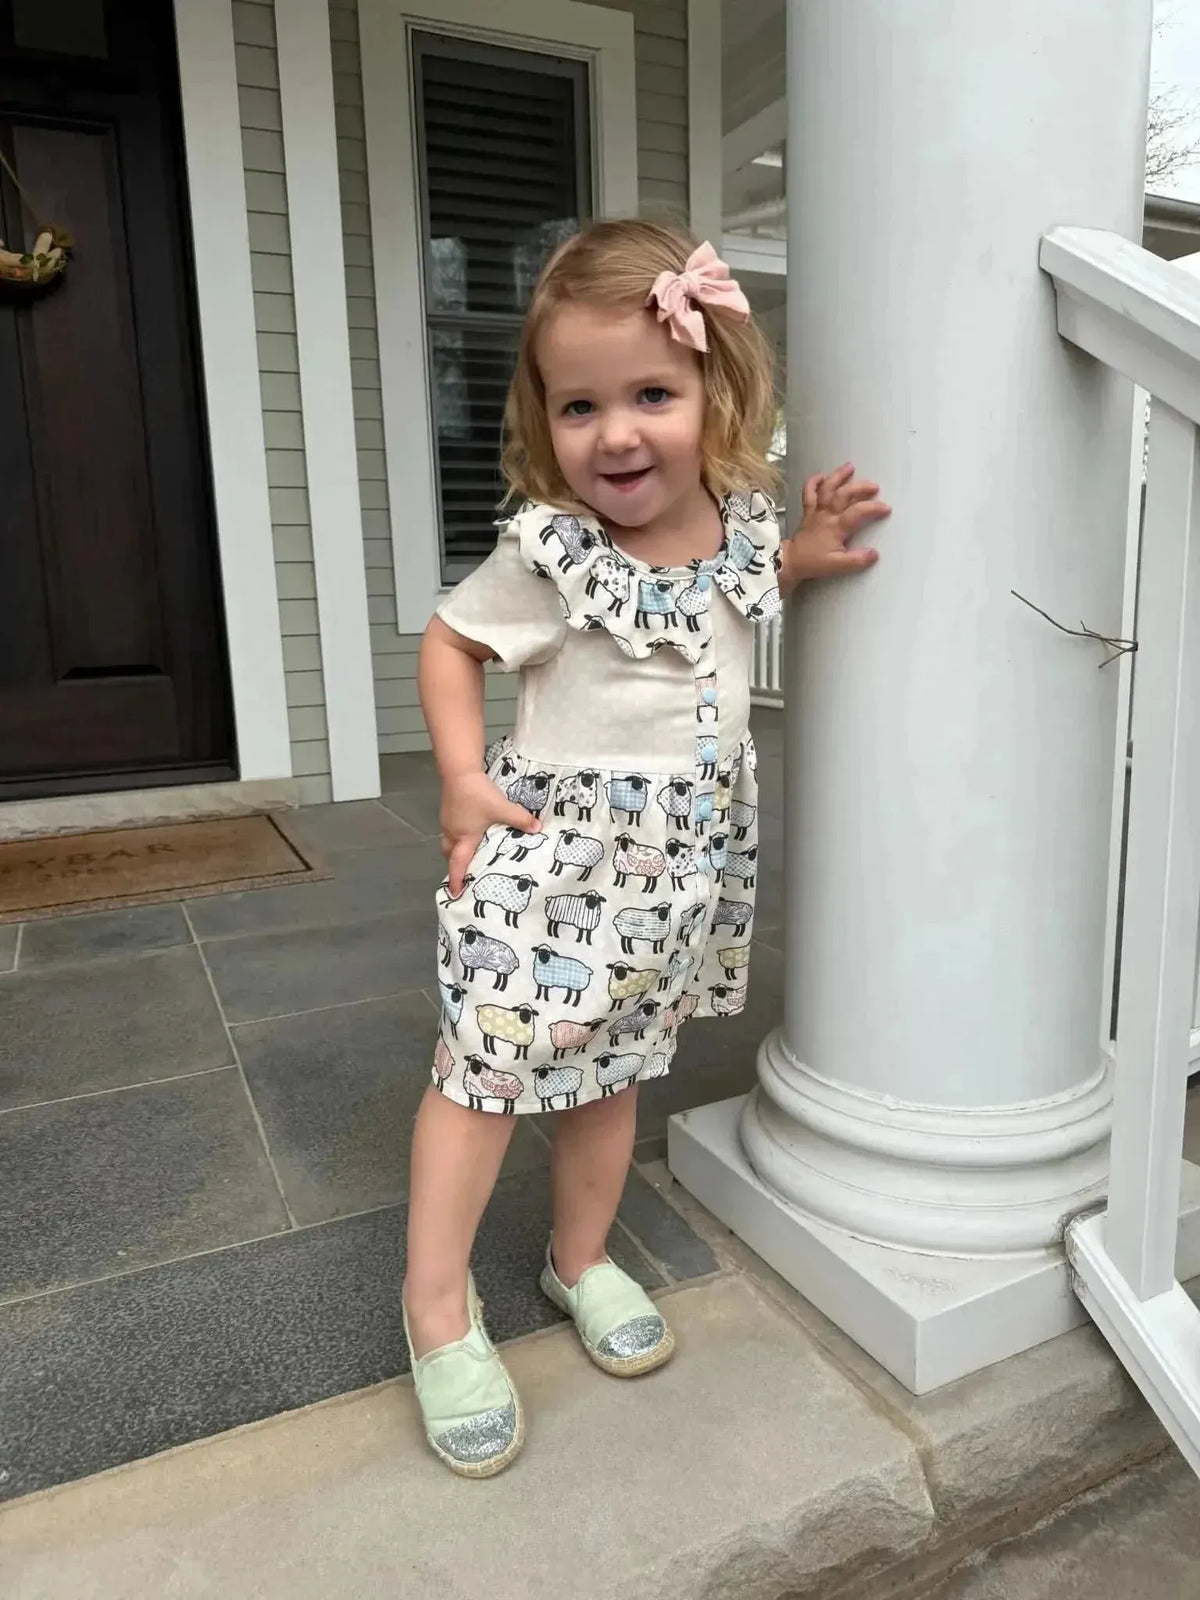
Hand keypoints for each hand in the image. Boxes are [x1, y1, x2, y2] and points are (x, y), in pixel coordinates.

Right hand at [440, 771, 540, 896]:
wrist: (459, 771)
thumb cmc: (478, 794)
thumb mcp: (502, 808)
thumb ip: (520, 819)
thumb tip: (538, 829)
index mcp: (464, 838)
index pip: (457, 865)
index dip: (456, 880)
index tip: (455, 894)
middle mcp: (453, 833)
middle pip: (449, 855)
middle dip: (456, 866)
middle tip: (465, 874)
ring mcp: (448, 822)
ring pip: (449, 843)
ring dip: (456, 851)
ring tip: (469, 854)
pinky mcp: (448, 812)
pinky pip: (451, 832)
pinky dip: (458, 837)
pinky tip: (470, 832)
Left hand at [781, 464, 890, 592]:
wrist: (790, 561)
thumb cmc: (814, 562)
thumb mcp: (838, 566)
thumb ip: (857, 560)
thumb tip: (874, 553)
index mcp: (836, 527)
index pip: (857, 512)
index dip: (873, 508)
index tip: (886, 508)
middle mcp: (826, 515)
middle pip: (843, 494)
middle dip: (860, 487)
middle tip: (874, 486)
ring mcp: (816, 511)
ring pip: (827, 489)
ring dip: (838, 476)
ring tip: (850, 466)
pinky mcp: (808, 512)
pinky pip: (809, 493)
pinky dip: (814, 482)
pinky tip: (822, 475)